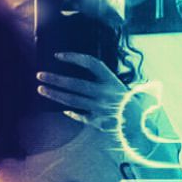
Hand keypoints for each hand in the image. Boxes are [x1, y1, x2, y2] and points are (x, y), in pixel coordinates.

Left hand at [36, 52, 157, 154]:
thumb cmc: (128, 104)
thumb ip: (102, 81)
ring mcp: (100, 108)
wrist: (141, 126)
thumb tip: (79, 76)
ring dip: (55, 94)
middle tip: (40, 75)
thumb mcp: (120, 87)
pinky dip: (70, 112)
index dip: (74, 58)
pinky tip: (62, 108)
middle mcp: (105, 93)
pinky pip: (79, 115)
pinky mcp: (98, 122)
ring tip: (41, 89)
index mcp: (112, 81)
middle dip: (56, 79)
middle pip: (75, 84)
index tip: (58, 55)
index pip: (91, 64)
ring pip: (72, 100)